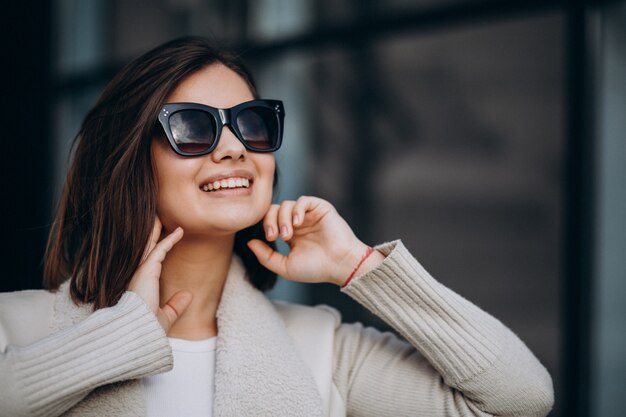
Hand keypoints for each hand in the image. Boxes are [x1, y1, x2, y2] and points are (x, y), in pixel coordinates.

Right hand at [127, 217, 191, 332]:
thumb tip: (188, 295)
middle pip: (146, 248)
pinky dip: (170, 239)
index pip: (150, 261)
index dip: (157, 247)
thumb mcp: (165, 316)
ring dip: (156, 229)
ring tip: (162, 215)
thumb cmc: (146, 329)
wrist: (137, 334)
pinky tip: (180, 231)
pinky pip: (160, 249)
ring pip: (149, 244)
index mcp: (141, 284)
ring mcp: (141, 271)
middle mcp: (138, 275)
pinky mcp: (147, 271)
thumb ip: (175, 306)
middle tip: (158, 217)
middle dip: (152, 233)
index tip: (167, 237)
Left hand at [247, 196, 384, 285]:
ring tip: (288, 235)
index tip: (268, 239)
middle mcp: (298, 222)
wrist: (340, 265)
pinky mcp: (320, 208)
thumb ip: (265, 256)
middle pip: (274, 209)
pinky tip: (297, 223)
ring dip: (282, 219)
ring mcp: (309, 214)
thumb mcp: (285, 266)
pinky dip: (297, 210)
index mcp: (290, 234)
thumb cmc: (315, 268)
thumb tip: (249, 242)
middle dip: (270, 221)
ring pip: (286, 204)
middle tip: (273, 236)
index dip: (264, 225)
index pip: (269, 220)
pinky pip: (303, 200)